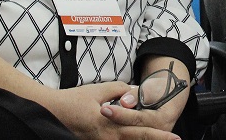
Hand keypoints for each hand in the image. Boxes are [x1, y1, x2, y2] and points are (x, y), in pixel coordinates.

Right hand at [45, 82, 182, 139]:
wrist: (50, 113)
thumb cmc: (74, 100)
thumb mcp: (99, 90)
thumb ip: (121, 90)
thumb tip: (136, 92)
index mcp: (110, 126)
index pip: (140, 132)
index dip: (159, 136)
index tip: (175, 138)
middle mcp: (106, 139)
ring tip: (159, 138)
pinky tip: (137, 138)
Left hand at [100, 84, 188, 139]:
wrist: (169, 98)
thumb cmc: (161, 90)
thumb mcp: (153, 87)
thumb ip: (140, 94)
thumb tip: (125, 102)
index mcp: (163, 119)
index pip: (139, 119)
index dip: (122, 115)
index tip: (105, 109)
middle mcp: (159, 131)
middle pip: (133, 131)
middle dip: (116, 121)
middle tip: (101, 111)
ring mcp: (151, 137)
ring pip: (129, 135)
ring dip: (115, 128)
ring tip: (102, 116)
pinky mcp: (144, 137)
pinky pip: (129, 136)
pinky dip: (119, 131)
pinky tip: (107, 124)